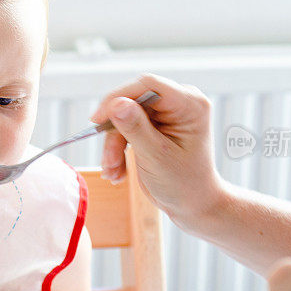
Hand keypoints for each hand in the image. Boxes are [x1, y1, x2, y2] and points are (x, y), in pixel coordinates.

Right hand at [90, 73, 222, 227]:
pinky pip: (126, 127)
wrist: (193, 205)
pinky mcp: (154, 125)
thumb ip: (136, 128)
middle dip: (116, 132)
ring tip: (114, 172)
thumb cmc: (184, 184)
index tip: (97, 119)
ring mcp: (166, 113)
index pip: (147, 85)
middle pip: (132, 101)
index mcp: (189, 104)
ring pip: (124, 117)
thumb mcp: (157, 157)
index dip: (118, 97)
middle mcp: (179, 102)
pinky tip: (118, 171)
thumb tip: (116, 103)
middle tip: (108, 160)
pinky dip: (118, 149)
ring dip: (114, 146)